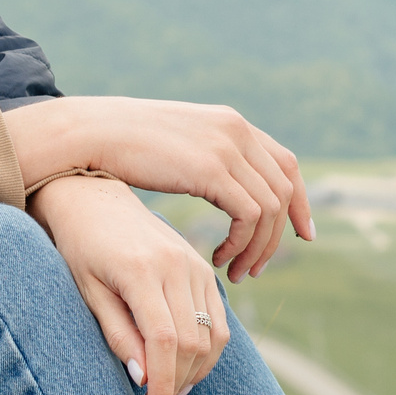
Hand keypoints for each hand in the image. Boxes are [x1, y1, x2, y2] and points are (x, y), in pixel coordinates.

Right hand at [4, 97, 313, 281]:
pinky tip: (217, 260)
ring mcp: (226, 146)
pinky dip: (240, 243)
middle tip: (257, 268)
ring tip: (235, 272)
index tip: (302, 235)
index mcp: (231, 122)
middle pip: (285, 188)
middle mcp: (237, 130)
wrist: (93, 133)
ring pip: (269, 208)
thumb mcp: (179, 143)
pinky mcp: (211, 168)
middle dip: (278, 235)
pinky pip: (248, 214)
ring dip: (257, 247)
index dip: (300, 201)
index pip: (287, 163)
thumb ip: (207, 155)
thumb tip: (223, 178)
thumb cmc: (123, 144)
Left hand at [29, 174, 227, 394]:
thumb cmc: (81, 248)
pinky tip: (183, 367)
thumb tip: (144, 379)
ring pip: (212, 335)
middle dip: (176, 385)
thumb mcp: (88, 292)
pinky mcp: (202, 268)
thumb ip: (118, 334)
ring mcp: (195, 265)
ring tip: (168, 393)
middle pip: (192, 342)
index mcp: (142, 271)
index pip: (164, 341)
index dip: (162, 384)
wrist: (96, 200)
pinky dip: (207, 351)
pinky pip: (218, 320)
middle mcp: (176, 266)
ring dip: (194, 373)